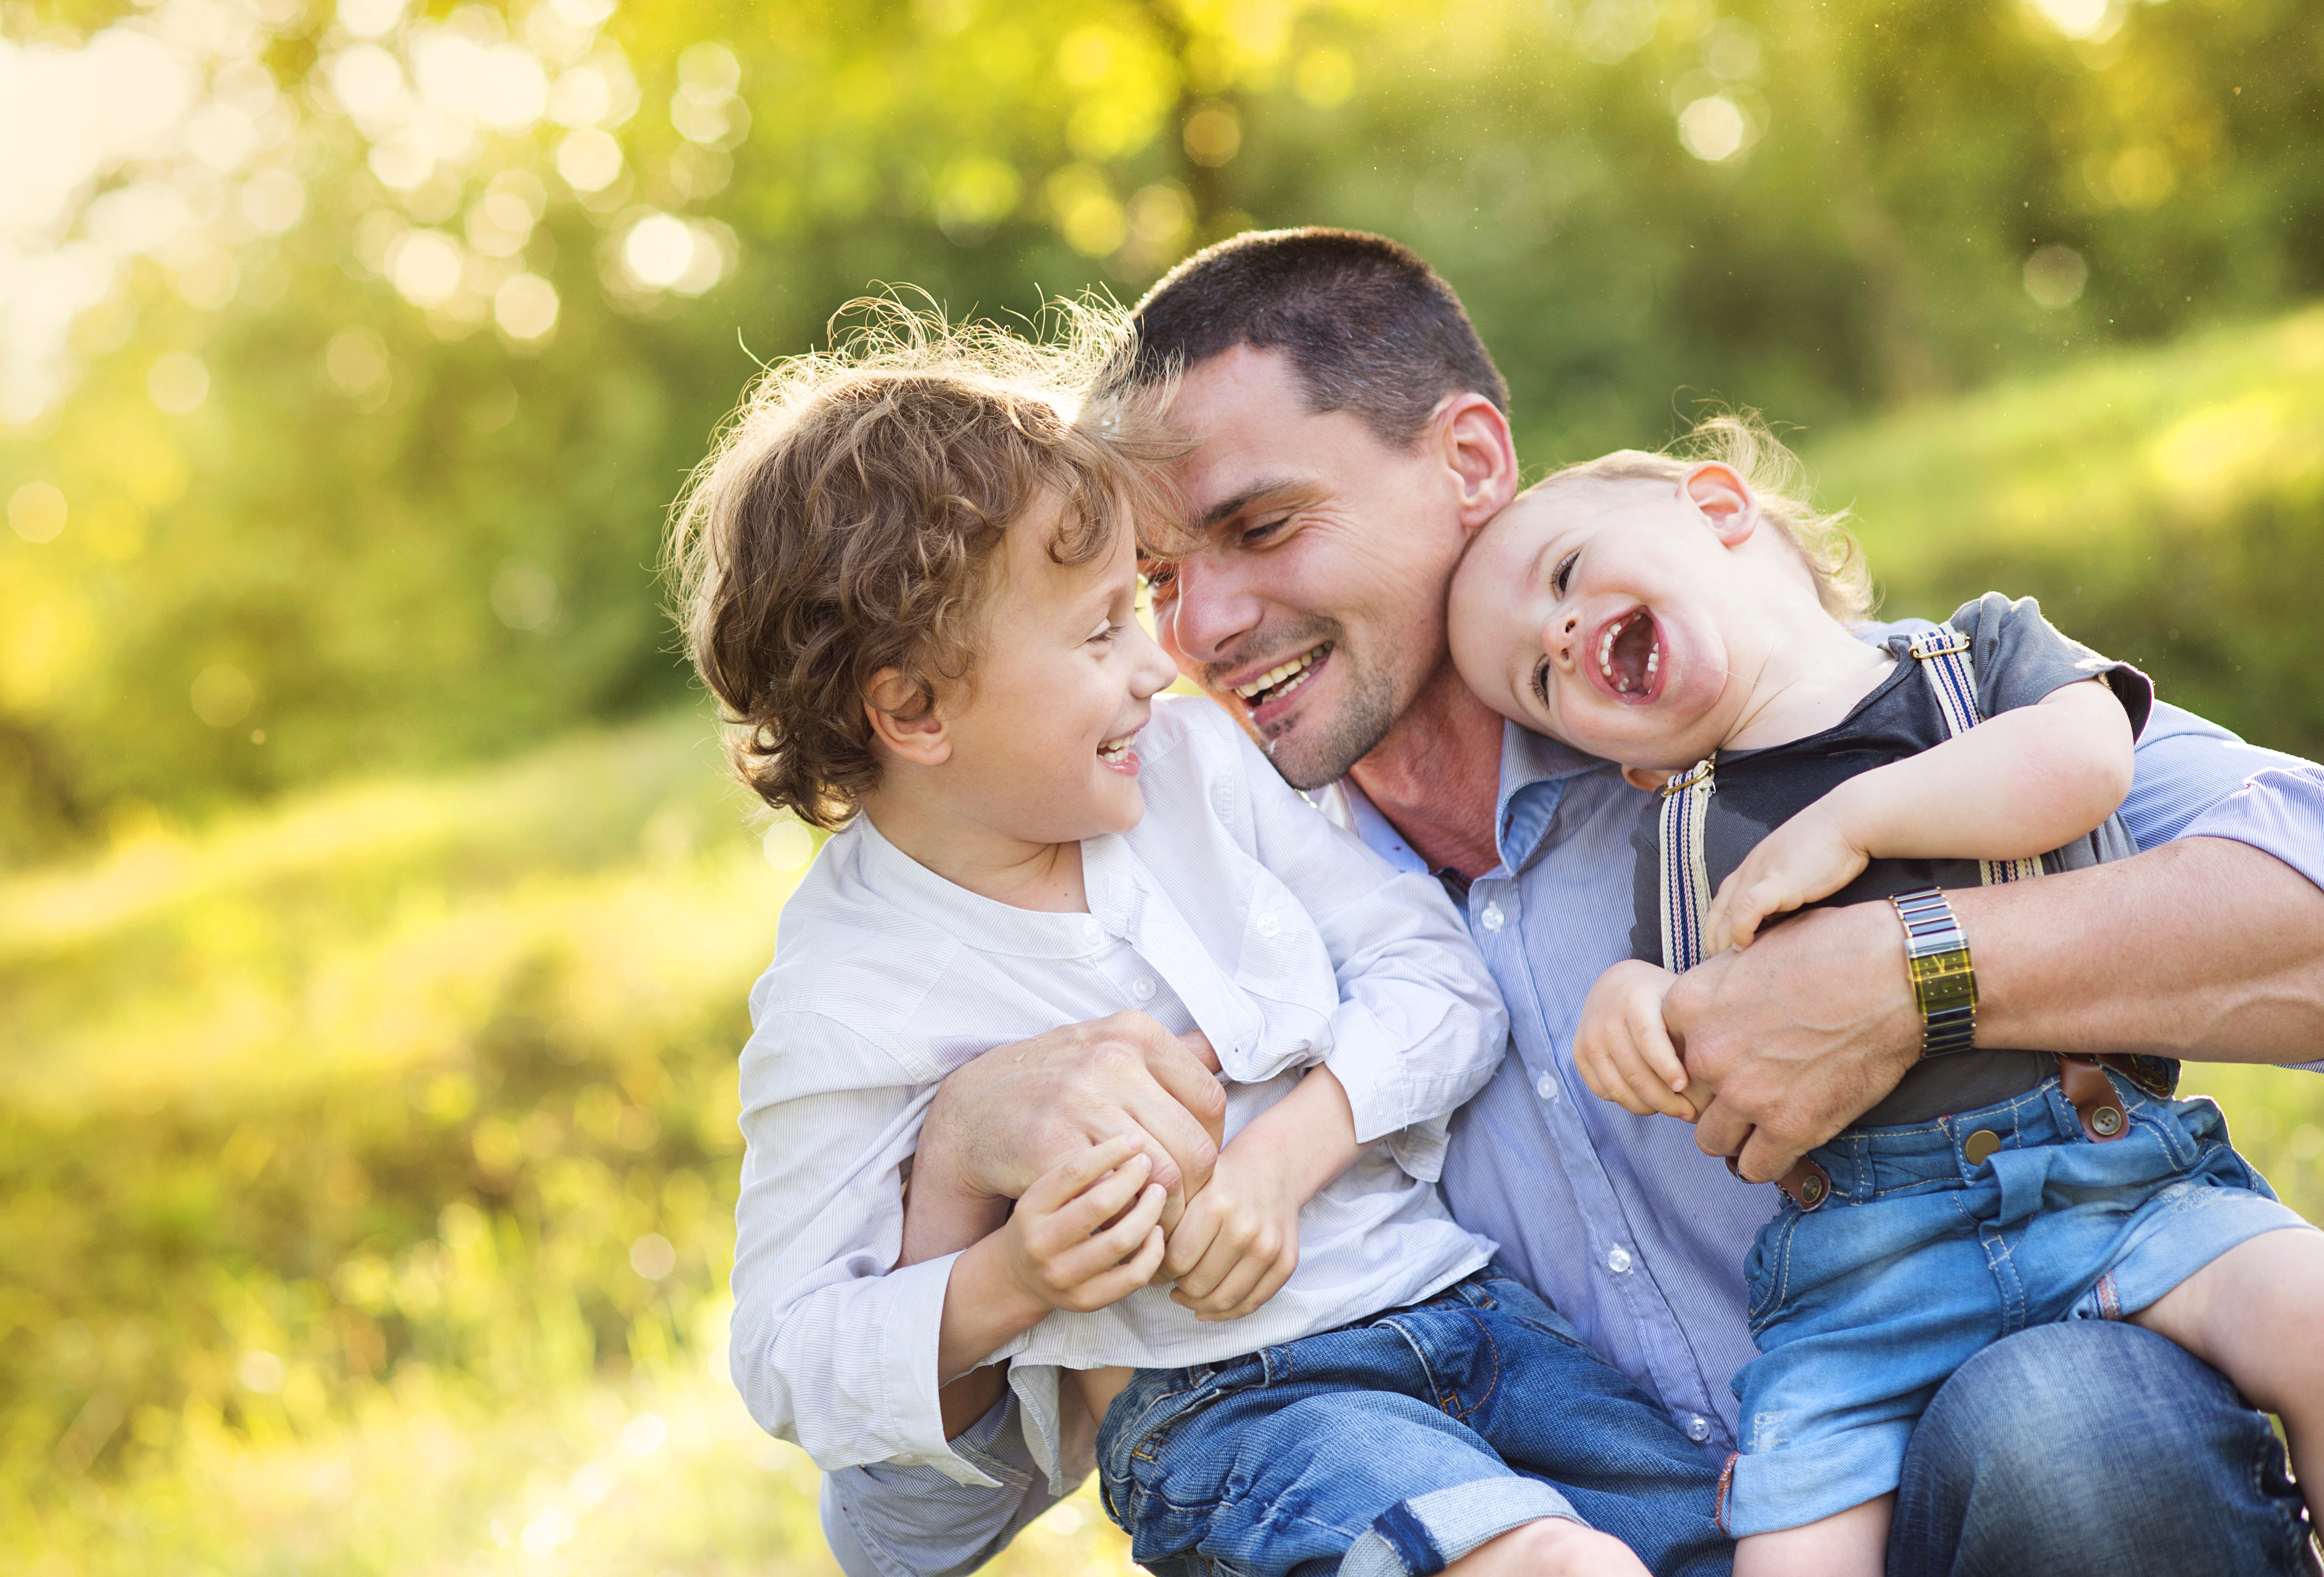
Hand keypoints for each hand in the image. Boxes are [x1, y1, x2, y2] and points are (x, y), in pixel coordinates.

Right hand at [907, 1013, 1225, 1267]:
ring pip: (1163, 1178)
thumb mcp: (1109, 1044)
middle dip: (1196, 1190)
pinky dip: (1126, 1219)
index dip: (1211, 1143)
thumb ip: (1168, 1053)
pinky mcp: (1051, 1147)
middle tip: (1181, 1206)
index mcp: (1134, 1033)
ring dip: (1165, 1212)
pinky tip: (1121, 1221)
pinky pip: (1115, 1198)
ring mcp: (1079, 1103)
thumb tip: (1222, 1051)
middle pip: (1194, 1147)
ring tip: (1157, 1219)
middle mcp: (1110, 1061)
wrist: (973, 1109)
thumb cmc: (1053, 1081)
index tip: (1196, 1165)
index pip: (1209, 1102)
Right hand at [999, 1135, 1169, 1313]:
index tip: (1135, 1140)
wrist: (1017, 1278)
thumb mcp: (1043, 1195)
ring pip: (1121, 1240)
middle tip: (1149, 1166)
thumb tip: (1130, 1145)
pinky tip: (1156, 1231)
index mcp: (1030, 1209)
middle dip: (1132, 1180)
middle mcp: (1041, 1244)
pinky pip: (1132, 1276)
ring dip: (1148, 1212)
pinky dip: (1152, 1251)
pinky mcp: (1085, 1301)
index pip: (1073, 1172)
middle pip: (1099, 1204)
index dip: (1110, 1152)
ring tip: (1158, 1194)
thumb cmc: (1042, 1223)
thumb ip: (1076, 1174)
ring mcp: (1063, 1276)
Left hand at [1157, 1141, 1304, 1320]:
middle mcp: (1246, 1228)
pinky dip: (1227, 1313)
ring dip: (1199, 1304)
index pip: (1176, 1261)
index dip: (1158, 1271)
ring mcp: (1269, 1247)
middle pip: (1198, 1285)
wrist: (1272, 1169)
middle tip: (1169, 1282)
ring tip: (1186, 1294)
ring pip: (1224, 1300)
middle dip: (1178, 1288)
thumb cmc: (1221, 1179)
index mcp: (1216, 1205)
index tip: (1153, 1269)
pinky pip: (1252, 1304)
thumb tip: (1137, 1260)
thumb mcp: (1189, 1186)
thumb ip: (1165, 1218)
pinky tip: (1208, 1306)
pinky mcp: (1286, 1262)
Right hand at [1573, 961, 1702, 1119]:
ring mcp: (1589, 1038)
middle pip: (1635, 1073)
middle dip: (1665, 1100)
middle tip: (1689, 1113)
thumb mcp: (1678, 999)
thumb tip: (1723, 1067)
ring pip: (1618, 1089)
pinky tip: (1648, 1099)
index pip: (1649, 1039)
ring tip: (1673, 1109)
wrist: (1616, 985)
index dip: (1667, 1067)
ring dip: (1648, 1106)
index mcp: (1634, 1000)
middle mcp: (1606, 1019)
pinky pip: (1604, 1091)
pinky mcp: (1579, 1054)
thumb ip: (1694, 1025)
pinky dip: (1627, 1101)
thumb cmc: (1661, 997)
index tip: (1685, 1087)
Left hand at [1662, 900, 1920, 1182]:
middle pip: (1687, 1099)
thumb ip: (1717, 988)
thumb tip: (1709, 1011)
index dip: (1693, 1059)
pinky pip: (1755, 1167)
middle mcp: (1707, 1053)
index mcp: (1689, 1005)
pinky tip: (1784, 1143)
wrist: (1894, 974)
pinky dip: (1768, 1160)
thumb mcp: (1751, 951)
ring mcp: (1746, 1094)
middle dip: (1714, 1097)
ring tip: (1763, 1120)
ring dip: (1735, 1134)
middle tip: (1750, 1088)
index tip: (1722, 1058)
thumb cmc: (1831, 949)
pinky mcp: (1790, 1126)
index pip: (1665, 1053)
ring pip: (1711, 1140)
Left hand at [1704, 797, 1868, 954]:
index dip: (1717, 925)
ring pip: (1727, 911)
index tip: (1719, 947)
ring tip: (1725, 964)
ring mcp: (1761, 874)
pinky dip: (1740, 929)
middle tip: (1716, 964)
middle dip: (1713, 938)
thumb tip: (1781, 915)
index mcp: (1754, 865)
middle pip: (1718, 909)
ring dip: (1722, 939)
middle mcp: (1751, 869)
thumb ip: (1784, 889)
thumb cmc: (1832, 844)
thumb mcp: (1797, 867)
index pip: (1723, 899)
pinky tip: (1743, 946)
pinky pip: (1747, 909)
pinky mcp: (1777, 882)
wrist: (1850, 821)